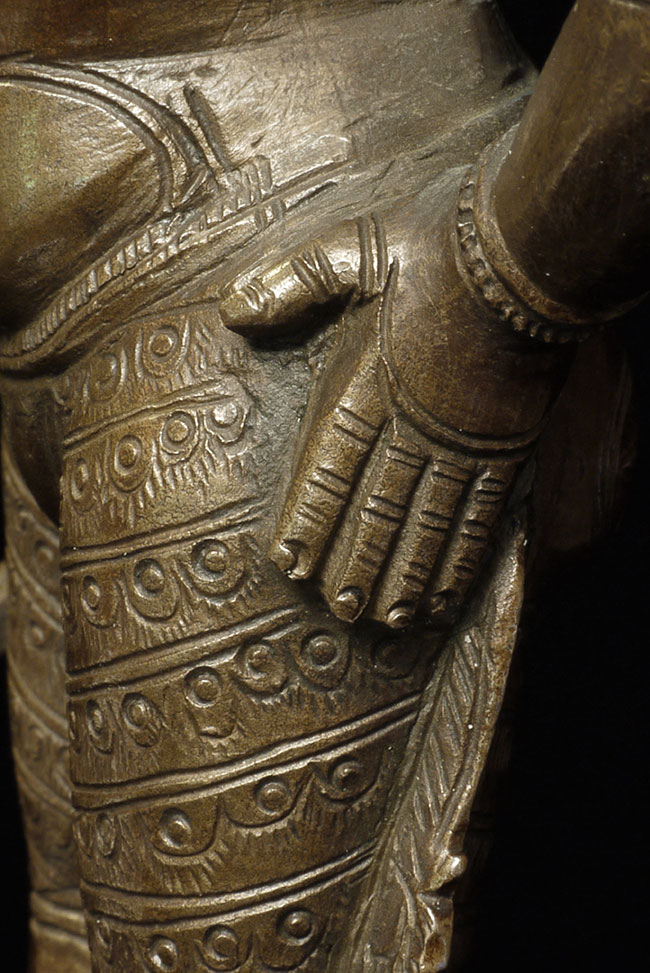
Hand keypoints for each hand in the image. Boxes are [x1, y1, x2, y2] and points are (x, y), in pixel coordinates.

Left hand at [220, 172, 569, 627]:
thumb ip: (293, 281)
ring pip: (429, 523)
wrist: (531, 247)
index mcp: (371, 381)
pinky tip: (447, 589)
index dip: (310, 517)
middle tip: (338, 608)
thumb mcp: (354, 245)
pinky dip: (462, 557)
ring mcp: (464, 441)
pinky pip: (481, 514)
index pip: (332, 465)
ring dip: (405, 573)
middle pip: (379, 508)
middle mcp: (415, 423)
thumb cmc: (440, 242)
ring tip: (386, 617)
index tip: (289, 562)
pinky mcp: (506, 445)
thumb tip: (230, 310)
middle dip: (355, 561)